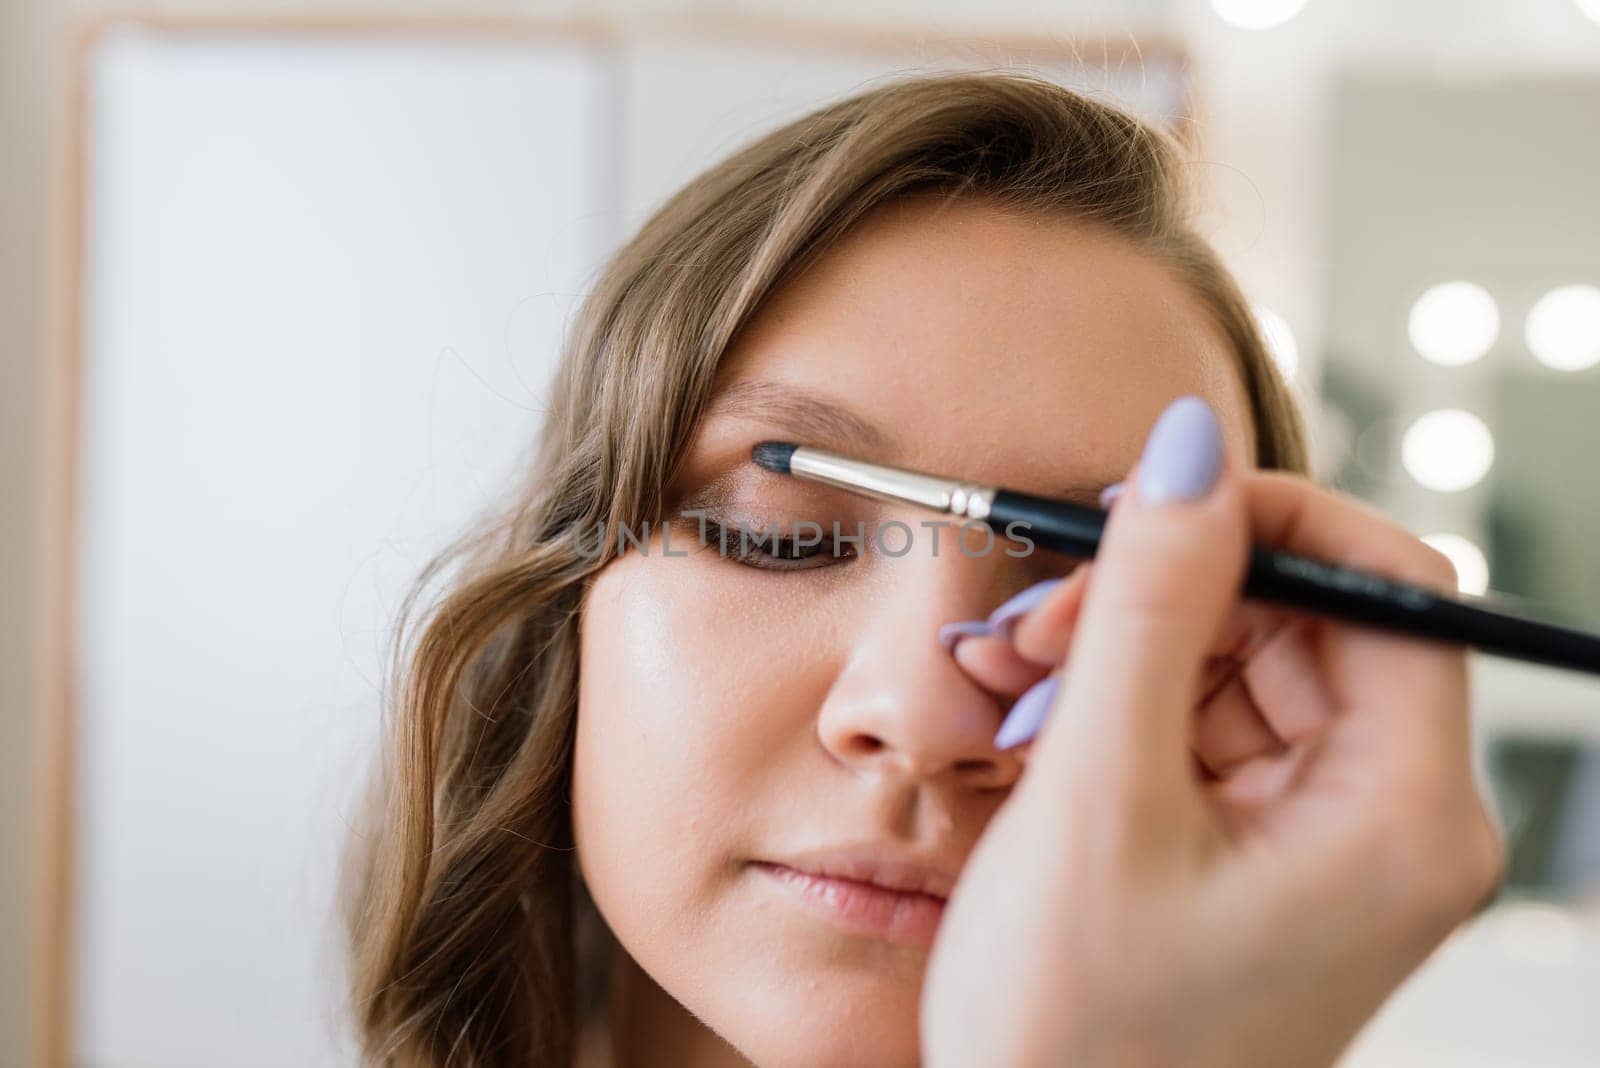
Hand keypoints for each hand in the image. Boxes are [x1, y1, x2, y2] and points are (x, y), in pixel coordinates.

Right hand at [920, 396, 1505, 1067]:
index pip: (1387, 591)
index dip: (1270, 520)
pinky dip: (1118, 706)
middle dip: (1167, 594)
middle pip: (1305, 624)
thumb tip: (1189, 448)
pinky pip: (1206, 729)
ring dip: (1122, 648)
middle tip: (1043, 614)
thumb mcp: (1098, 796)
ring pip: (1242, 668)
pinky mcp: (1263, 855)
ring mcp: (1326, 842)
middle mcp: (1387, 825)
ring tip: (1010, 676)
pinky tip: (1035, 718)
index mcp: (1400, 820)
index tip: (1151, 501)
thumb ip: (1147, 605)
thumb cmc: (1075, 1036)